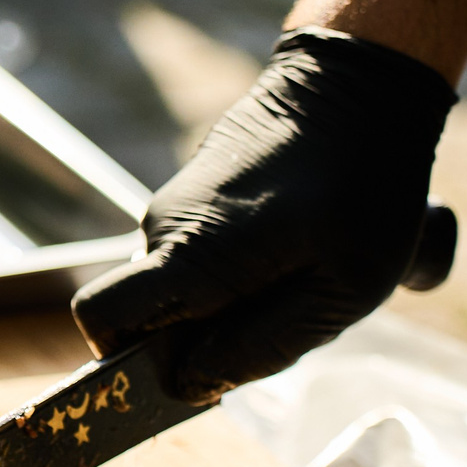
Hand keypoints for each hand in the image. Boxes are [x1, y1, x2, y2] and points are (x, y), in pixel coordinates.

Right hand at [72, 28, 456, 403]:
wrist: (360, 83)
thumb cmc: (365, 187)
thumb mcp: (340, 291)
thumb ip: (263, 347)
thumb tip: (191, 383)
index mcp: (187, 256)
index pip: (101, 323)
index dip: (131, 365)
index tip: (200, 372)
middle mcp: (162, 228)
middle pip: (153, 318)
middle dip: (208, 338)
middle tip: (292, 313)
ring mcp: (176, 205)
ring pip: (186, 288)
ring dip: (241, 300)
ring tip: (312, 268)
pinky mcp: (198, 192)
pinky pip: (205, 255)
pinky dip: (249, 267)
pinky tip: (305, 243)